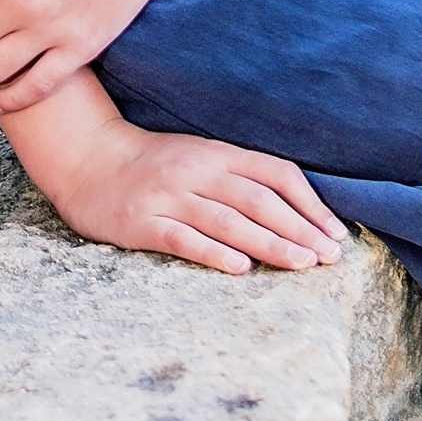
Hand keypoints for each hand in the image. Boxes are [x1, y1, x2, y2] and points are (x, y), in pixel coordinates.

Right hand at [38, 110, 348, 275]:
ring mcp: (167, 196)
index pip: (275, 173)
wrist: (85, 158)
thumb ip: (241, 177)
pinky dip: (214, 252)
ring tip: (302, 264)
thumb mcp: (199, 157)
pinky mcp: (141, 222)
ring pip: (227, 220)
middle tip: (330, 257)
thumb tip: (298, 213)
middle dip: (299, 229)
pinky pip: (182, 238)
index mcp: (215, 153)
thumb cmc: (152, 164)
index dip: (310, 203)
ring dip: (269, 243)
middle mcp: (195, 171)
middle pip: (257, 200)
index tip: (336, 233)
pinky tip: (239, 267)